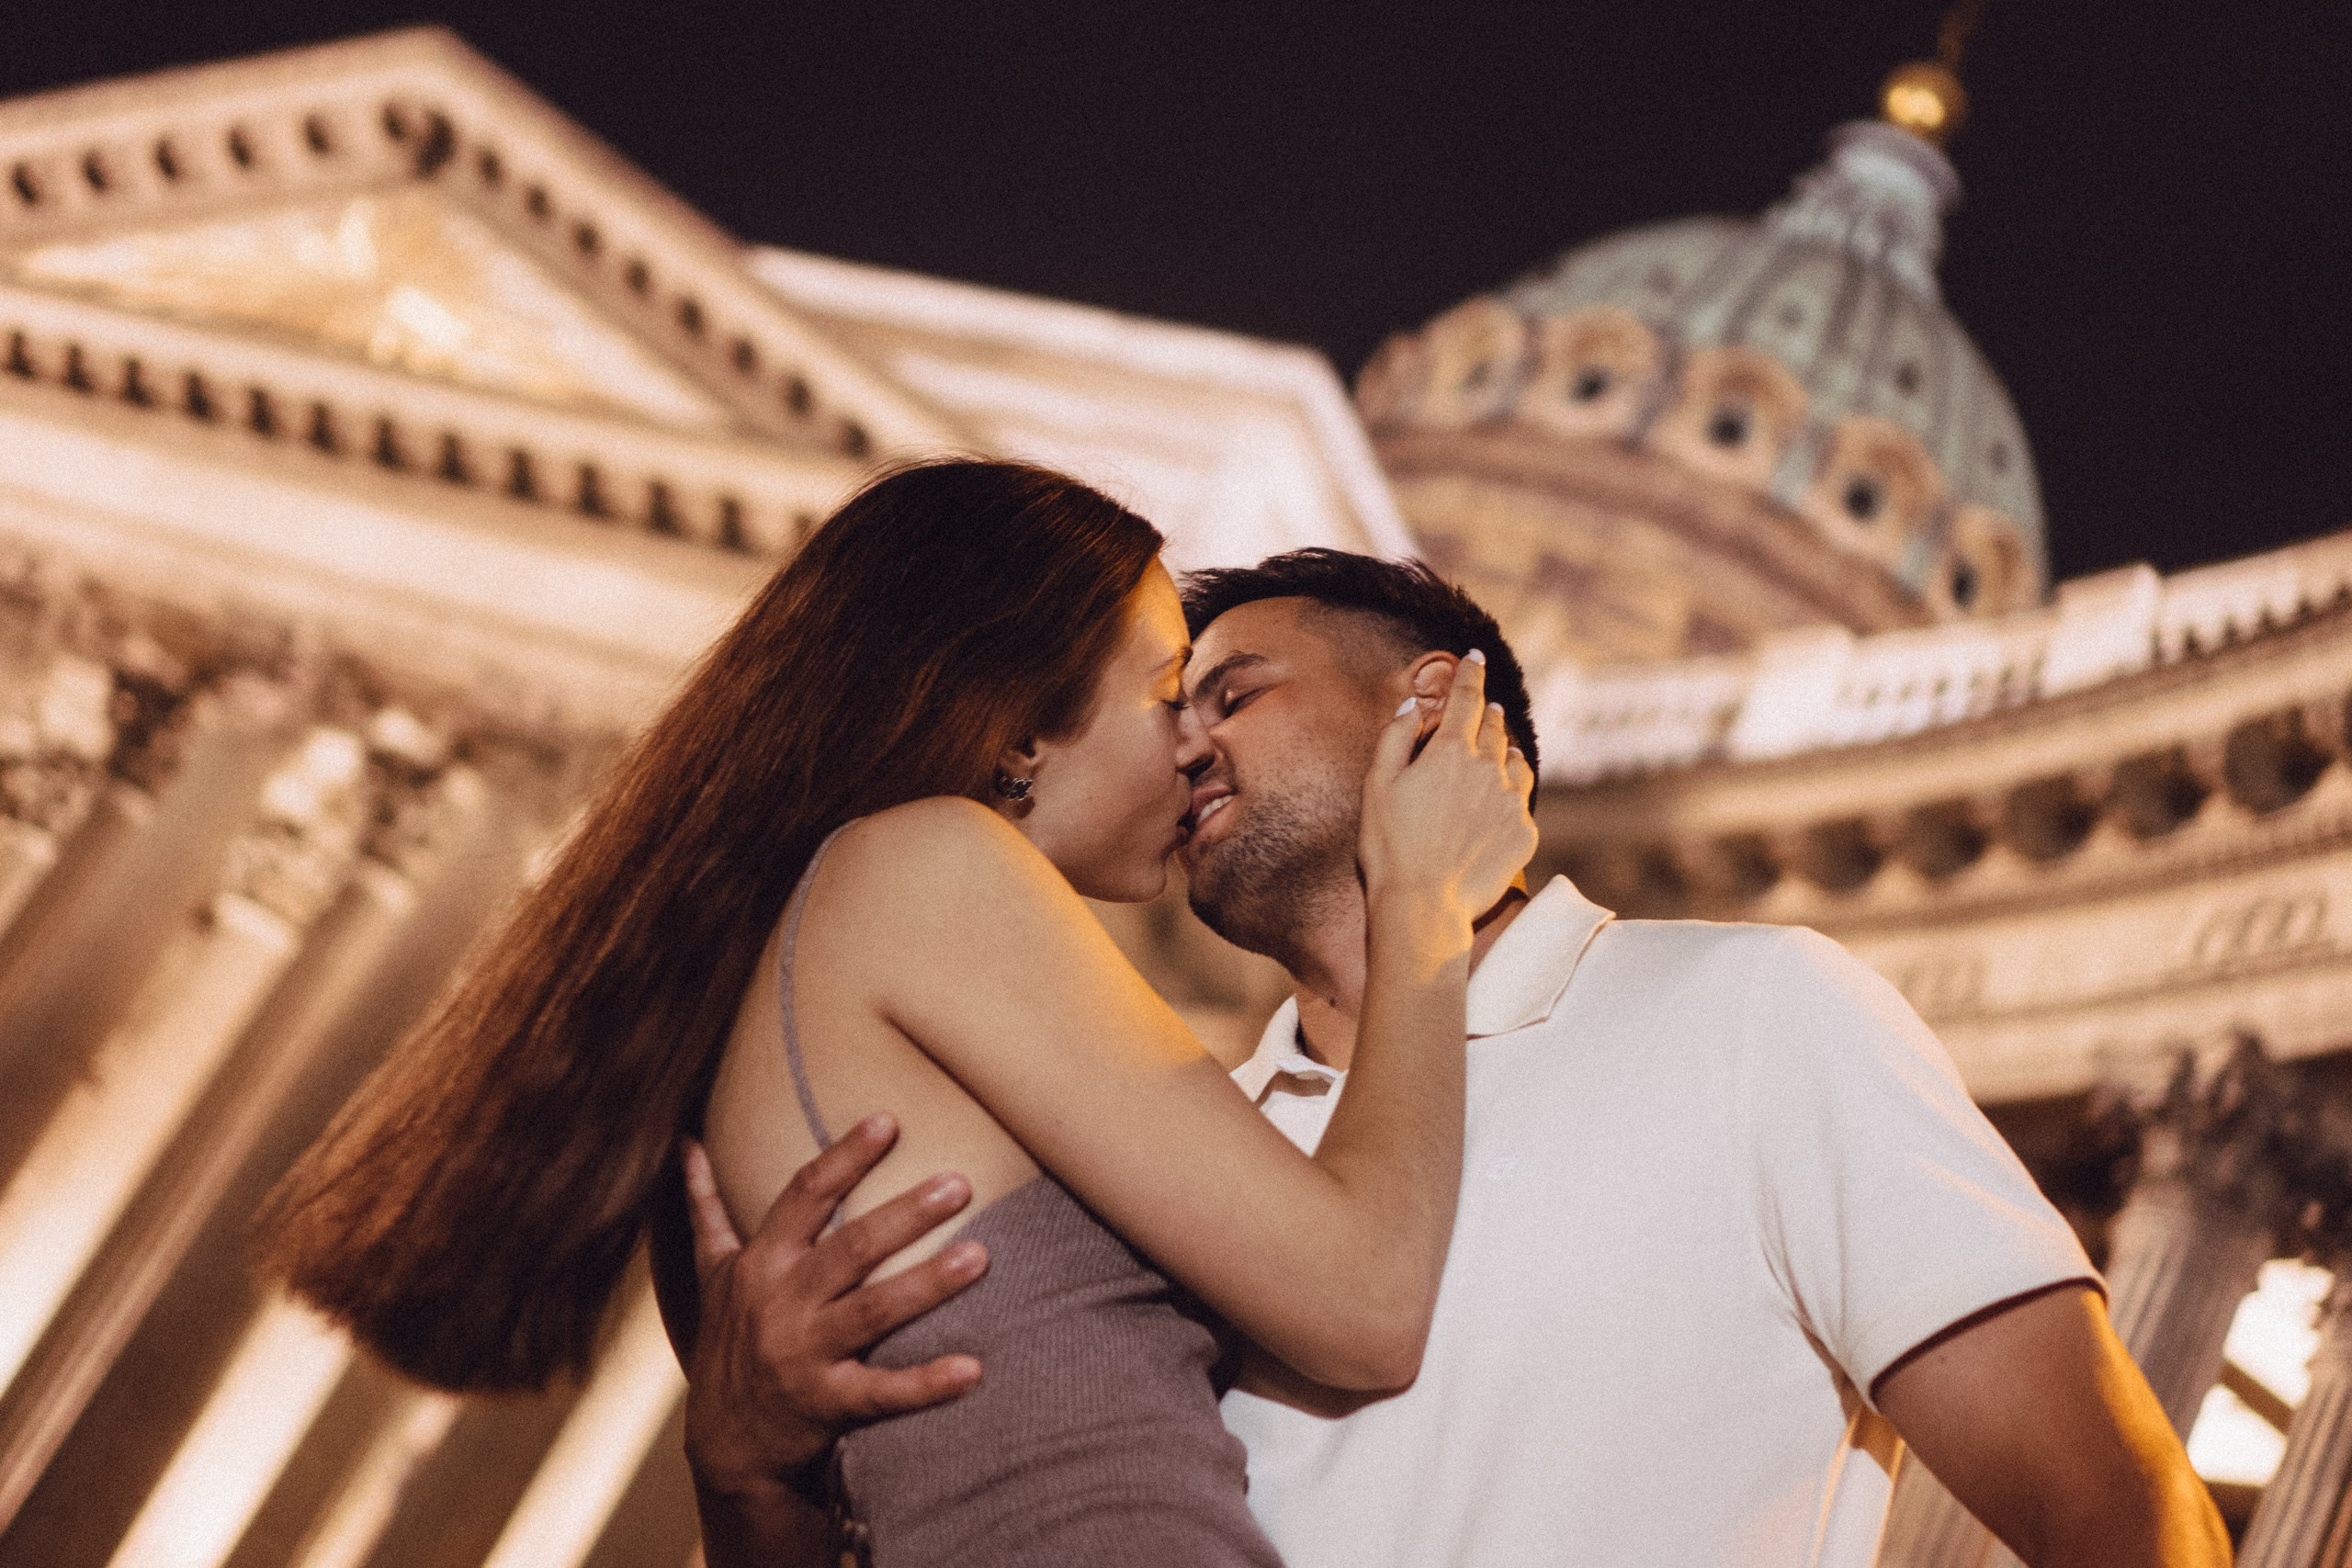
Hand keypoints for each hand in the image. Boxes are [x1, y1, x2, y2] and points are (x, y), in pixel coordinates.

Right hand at [680, 1116, 987, 1506]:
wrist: (723, 1444)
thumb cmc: (729, 1341)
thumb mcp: (712, 1272)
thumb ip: (705, 1207)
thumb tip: (684, 1143)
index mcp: (762, 1262)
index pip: (805, 1196)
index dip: (845, 1158)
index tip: (888, 1122)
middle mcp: (781, 1303)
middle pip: (849, 1250)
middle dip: (904, 1216)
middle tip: (959, 1185)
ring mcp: (803, 1355)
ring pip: (872, 1313)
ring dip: (927, 1285)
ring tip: (980, 1257)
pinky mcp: (826, 1405)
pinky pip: (881, 1393)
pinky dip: (926, 1385)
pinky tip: (972, 1370)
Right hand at [1358, 650, 1537, 936]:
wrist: (1424, 907)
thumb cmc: (1389, 848)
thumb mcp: (1377, 786)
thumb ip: (1395, 739)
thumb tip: (1411, 708)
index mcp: (1450, 753)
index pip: (1467, 700)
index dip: (1471, 674)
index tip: (1476, 657)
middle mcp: (1488, 770)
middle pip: (1494, 729)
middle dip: (1488, 714)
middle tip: (1487, 707)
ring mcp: (1511, 803)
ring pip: (1516, 763)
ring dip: (1507, 750)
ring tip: (1503, 749)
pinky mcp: (1525, 834)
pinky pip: (1521, 803)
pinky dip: (1511, 793)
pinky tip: (1501, 801)